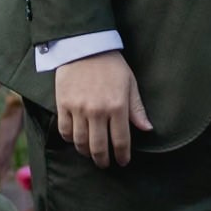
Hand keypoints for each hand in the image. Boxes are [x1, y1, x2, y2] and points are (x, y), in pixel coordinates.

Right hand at [55, 50, 151, 166]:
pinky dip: (70, 139)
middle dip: (103, 160)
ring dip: (86, 152)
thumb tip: (147, 129)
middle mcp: (98, 111)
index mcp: (118, 106)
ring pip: (80, 142)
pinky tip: (75, 139)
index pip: (121, 141)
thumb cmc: (111, 65)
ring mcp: (78, 109)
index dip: (122, 156)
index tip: (122, 162)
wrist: (84, 46)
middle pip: (99, 147)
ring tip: (90, 153)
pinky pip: (64, 130)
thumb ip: (137, 109)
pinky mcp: (63, 104)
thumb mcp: (130, 84)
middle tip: (105, 164)